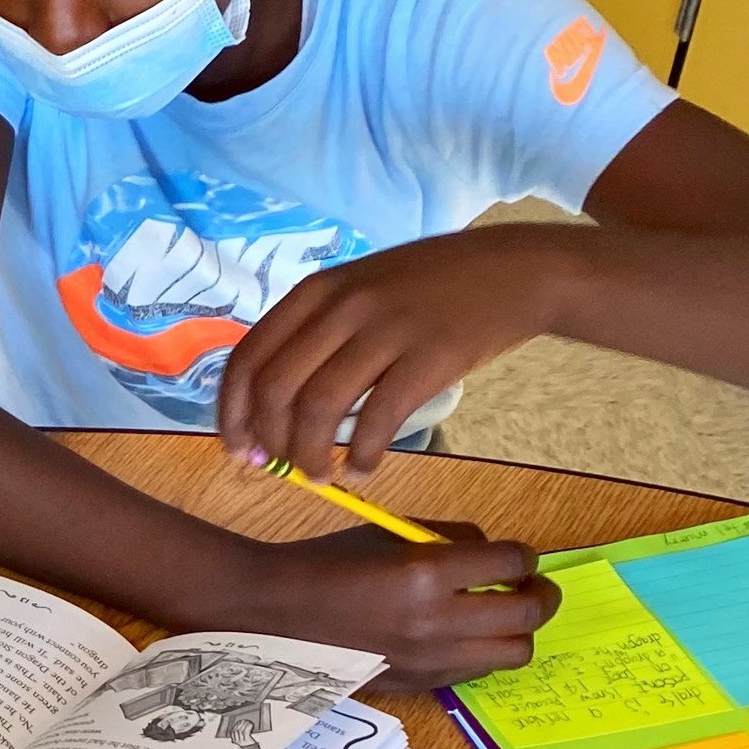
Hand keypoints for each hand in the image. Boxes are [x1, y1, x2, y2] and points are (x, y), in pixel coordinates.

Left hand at [217, 229, 570, 477]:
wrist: (514, 271)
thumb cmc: (433, 286)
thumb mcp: (362, 287)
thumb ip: (318, 331)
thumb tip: (273, 403)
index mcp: (317, 290)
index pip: (249, 358)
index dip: (234, 412)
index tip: (238, 449)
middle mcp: (343, 306)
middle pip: (277, 389)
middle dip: (268, 441)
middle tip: (278, 469)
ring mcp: (386, 330)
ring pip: (318, 409)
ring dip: (309, 456)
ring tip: (320, 477)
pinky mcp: (429, 358)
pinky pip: (377, 421)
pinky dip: (360, 458)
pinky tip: (361, 472)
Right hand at [242, 521, 558, 693]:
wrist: (277, 614)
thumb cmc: (329, 564)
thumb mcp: (390, 536)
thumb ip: (448, 540)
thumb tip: (492, 554)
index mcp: (425, 574)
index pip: (511, 563)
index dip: (525, 556)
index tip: (519, 556)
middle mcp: (435, 622)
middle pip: (526, 615)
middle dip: (542, 595)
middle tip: (534, 587)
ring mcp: (430, 660)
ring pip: (513, 653)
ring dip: (518, 630)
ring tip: (503, 616)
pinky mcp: (421, 684)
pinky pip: (477, 671)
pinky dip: (483, 651)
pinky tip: (465, 637)